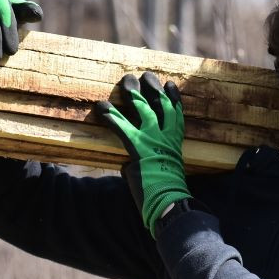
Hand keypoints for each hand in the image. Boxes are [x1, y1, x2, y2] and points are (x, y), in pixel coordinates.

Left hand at [94, 72, 191, 233]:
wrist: (170, 203)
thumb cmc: (168, 194)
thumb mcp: (167, 173)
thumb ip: (153, 162)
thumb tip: (130, 165)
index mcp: (176, 142)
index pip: (177, 113)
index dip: (173, 97)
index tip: (169, 84)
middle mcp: (167, 137)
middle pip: (161, 104)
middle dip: (152, 87)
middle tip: (145, 75)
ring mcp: (154, 140)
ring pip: (144, 109)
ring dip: (133, 93)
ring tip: (125, 81)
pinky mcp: (139, 148)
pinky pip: (123, 127)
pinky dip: (112, 116)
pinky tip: (102, 107)